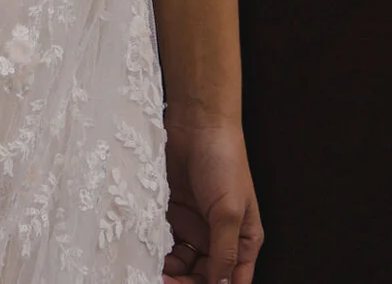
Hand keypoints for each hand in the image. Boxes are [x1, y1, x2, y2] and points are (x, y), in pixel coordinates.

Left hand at [161, 116, 261, 283]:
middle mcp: (219, 235)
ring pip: (183, 261)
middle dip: (187, 281)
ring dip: (170, 269)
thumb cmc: (224, 160)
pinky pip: (165, 240)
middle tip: (165, 281)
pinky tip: (148, 252)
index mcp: (244, 239)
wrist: (196, 124)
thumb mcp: (229, 210)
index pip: (232, 278)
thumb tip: (222, 283)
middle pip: (205, 274)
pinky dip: (157, 250)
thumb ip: (225, 249)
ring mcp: (195, 224)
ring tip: (154, 269)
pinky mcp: (172, 212)